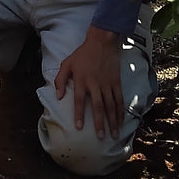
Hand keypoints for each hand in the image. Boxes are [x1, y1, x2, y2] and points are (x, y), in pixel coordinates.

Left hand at [53, 25, 124, 139]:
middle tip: (101, 137)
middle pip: (98, 106)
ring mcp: (107, 84)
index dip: (79, 114)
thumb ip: (60, 80)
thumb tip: (58, 96)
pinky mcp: (116, 82)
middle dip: (99, 122)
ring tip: (113, 134)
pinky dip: (120, 111)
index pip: (79, 100)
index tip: (79, 127)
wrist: (102, 42)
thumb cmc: (82, 54)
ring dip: (112, 121)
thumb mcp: (67, 63)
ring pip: (111, 106)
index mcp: (81, 80)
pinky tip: (121, 121)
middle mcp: (95, 84)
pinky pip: (119, 99)